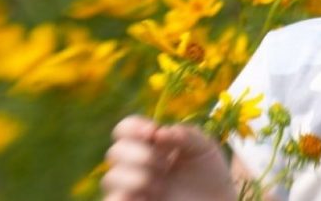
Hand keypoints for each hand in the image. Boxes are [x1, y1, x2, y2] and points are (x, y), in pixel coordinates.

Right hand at [102, 115, 236, 200]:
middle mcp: (136, 166)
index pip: (125, 129)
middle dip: (140, 154)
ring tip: (161, 186)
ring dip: (135, 178)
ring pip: (110, 178)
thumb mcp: (205, 149)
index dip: (132, 127)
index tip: (153, 132)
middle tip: (165, 165)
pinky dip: (123, 198)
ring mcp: (133, 190)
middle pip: (114, 152)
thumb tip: (159, 133)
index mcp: (150, 145)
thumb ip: (186, 135)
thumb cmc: (210, 176)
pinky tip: (147, 198)